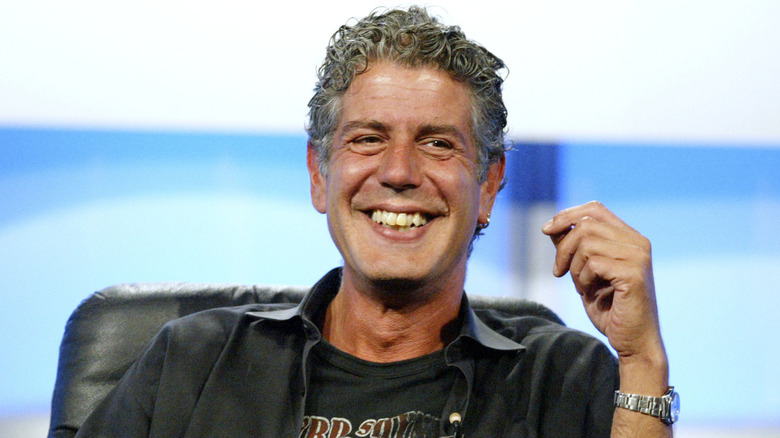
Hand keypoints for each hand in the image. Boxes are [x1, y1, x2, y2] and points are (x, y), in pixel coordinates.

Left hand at [541, 201, 663, 360]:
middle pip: (585, 225)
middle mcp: (637, 242)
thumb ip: (574, 249)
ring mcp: (638, 256)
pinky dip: (583, 279)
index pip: (595, 209)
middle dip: (564, 249)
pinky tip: (590, 293)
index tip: (547, 230)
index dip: (567, 215)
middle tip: (559, 272)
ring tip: (582, 286)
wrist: (632, 342)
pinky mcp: (634, 274)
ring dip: (574, 268)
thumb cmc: (609, 309)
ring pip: (586, 244)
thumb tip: (553, 227)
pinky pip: (593, 264)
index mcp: (629, 238)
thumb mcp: (585, 273)